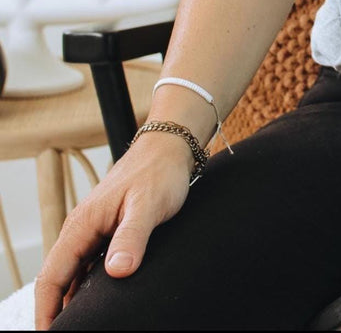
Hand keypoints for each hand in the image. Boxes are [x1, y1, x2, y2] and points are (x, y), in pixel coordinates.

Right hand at [34, 133, 194, 328]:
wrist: (170, 149)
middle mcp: (81, 230)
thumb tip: (118, 272)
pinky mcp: (109, 231)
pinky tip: (99, 301)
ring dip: (72, 300)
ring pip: (74, 273)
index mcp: (81, 225)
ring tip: (81, 325)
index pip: (52, 277)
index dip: (47, 309)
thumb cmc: (159, 173)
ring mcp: (94, 231)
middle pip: (58, 279)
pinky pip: (90, 265)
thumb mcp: (148, 206)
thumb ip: (132, 237)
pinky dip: (88, 286)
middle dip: (56, 310)